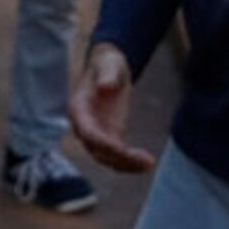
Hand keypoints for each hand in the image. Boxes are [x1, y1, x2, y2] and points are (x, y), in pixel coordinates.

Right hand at [69, 42, 155, 173]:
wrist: (108, 68)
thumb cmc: (107, 63)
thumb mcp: (109, 63)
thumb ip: (107, 74)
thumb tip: (105, 87)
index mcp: (79, 109)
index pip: (88, 132)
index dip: (103, 143)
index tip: (122, 150)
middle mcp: (84, 126)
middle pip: (97, 151)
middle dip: (120, 159)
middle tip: (146, 162)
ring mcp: (96, 133)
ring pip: (107, 158)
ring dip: (127, 165)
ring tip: (149, 164)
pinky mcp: (108, 136)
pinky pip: (117, 156)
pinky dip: (130, 162)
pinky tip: (147, 163)